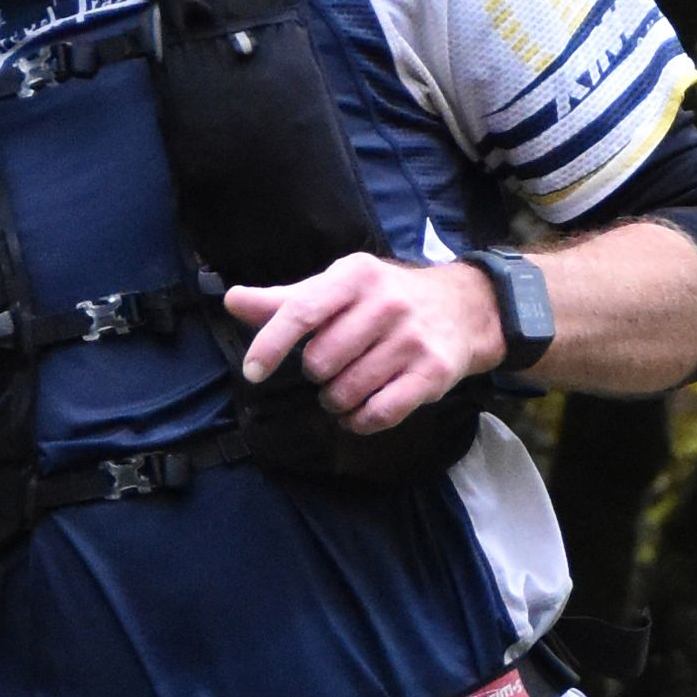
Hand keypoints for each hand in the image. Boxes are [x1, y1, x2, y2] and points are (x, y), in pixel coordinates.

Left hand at [226, 254, 508, 434]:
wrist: (464, 307)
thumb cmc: (386, 299)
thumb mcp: (339, 288)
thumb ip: (286, 300)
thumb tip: (232, 300)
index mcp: (355, 276)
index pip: (301, 312)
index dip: (271, 345)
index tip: (253, 372)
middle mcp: (386, 304)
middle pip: (321, 362)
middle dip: (318, 375)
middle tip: (331, 368)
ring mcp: (412, 340)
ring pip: (347, 392)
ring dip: (337, 401)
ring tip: (347, 389)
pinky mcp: (432, 374)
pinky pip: (379, 414)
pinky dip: (360, 421)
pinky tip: (360, 413)